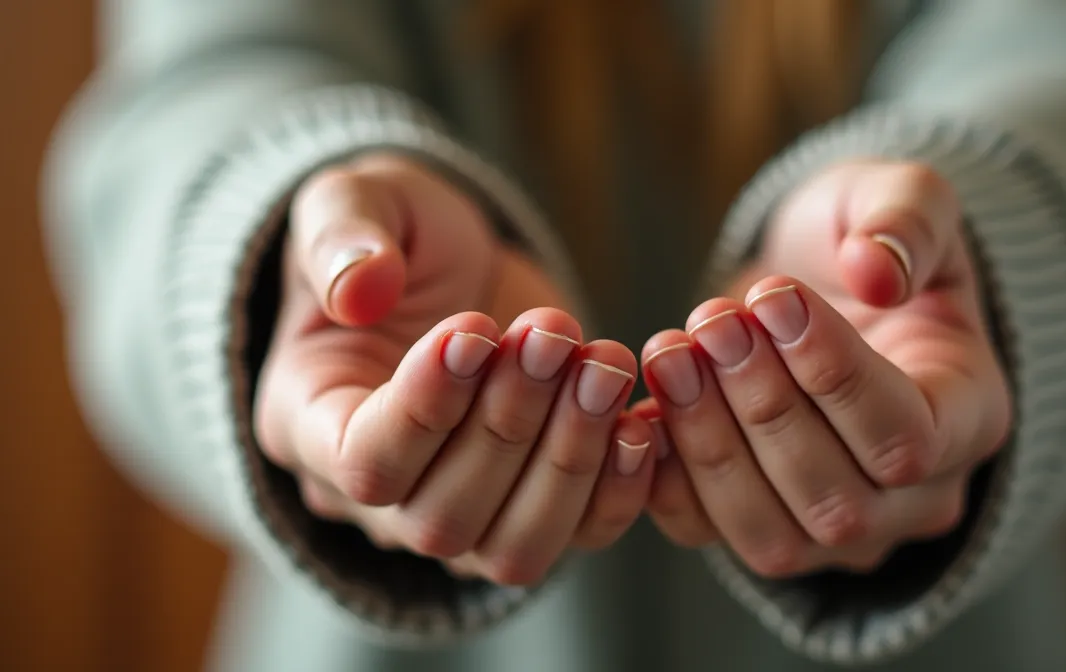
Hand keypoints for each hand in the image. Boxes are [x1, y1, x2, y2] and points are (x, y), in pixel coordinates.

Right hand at [253, 154, 654, 585]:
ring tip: (604, 364)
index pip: (364, 462)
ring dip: (569, 457)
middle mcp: (380, 498)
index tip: (473, 328)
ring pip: (513, 548)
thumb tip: (359, 289)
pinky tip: (640, 422)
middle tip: (554, 335)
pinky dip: (617, 491)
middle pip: (442, 516)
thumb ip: (344, 235)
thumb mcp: (358, 201)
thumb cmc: (395, 235)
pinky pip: (578, 538)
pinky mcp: (536, 504)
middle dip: (510, 422)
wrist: (458, 267)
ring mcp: (464, 513)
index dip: (424, 407)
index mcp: (311, 423)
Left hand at [637, 162, 1011, 577]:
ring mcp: (839, 532)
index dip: (833, 374)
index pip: (908, 436)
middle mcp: (915, 499)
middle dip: (761, 406)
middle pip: (840, 500)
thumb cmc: (864, 240)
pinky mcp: (761, 526)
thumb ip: (907, 219)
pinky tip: (643, 406)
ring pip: (776, 538)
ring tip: (670, 354)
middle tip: (711, 321)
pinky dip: (667, 478)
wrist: (811, 284)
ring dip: (710, 444)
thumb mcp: (904, 196)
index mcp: (970, 418)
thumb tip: (875, 271)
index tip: (773, 297)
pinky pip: (710, 535)